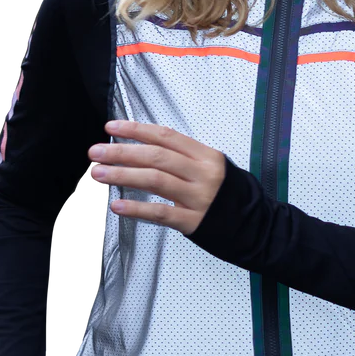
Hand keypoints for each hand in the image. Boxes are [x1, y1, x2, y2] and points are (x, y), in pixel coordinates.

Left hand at [88, 120, 225, 236]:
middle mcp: (203, 174)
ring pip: (155, 180)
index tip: (111, 128)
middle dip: (122, 152)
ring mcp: (199, 198)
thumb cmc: (231, 196)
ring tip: (98, 175)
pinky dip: (137, 209)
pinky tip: (117, 206)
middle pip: (156, 156)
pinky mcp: (194, 222)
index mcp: (206, 156)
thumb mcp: (215, 168)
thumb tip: (146, 149)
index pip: (166, 136)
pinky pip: (161, 213)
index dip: (136, 130)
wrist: (259, 227)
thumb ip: (186, 158)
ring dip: (123, 175)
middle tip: (95, 153)